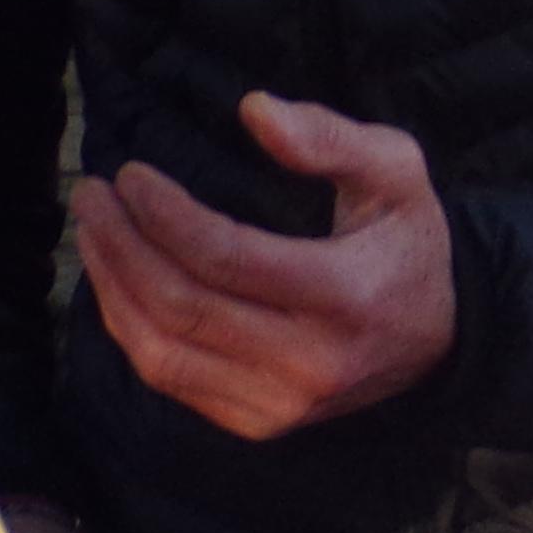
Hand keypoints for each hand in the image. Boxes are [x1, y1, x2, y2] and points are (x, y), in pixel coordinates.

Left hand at [70, 91, 455, 440]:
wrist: (441, 340)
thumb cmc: (407, 243)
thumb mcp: (397, 171)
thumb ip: (330, 136)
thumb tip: (254, 110)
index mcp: (345, 296)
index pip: (225, 256)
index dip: (162, 214)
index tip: (131, 174)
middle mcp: (311, 362)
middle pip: (181, 305)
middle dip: (121, 244)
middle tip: (94, 194)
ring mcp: (281, 403)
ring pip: (162, 351)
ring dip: (112, 288)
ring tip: (92, 233)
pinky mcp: (258, 422)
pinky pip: (170, 378)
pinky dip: (130, 328)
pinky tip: (118, 282)